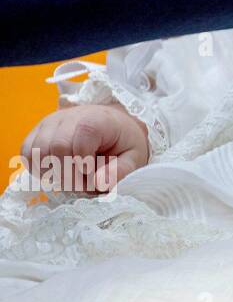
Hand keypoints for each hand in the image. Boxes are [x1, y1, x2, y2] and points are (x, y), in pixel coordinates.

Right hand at [20, 103, 149, 195]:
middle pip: (56, 147)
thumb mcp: (135, 157)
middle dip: (69, 175)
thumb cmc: (124, 142)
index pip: (81, 140)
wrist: (113, 125)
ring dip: (52, 173)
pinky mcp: (38, 132)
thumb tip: (99, 182)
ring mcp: (49, 123)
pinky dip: (38, 168)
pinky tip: (56, 173)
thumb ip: (121, 170)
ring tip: (72, 178)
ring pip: (37, 151)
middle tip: (84, 184)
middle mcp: (68, 117)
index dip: (85, 164)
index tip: (94, 176)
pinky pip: (27, 152)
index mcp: (95, 119)